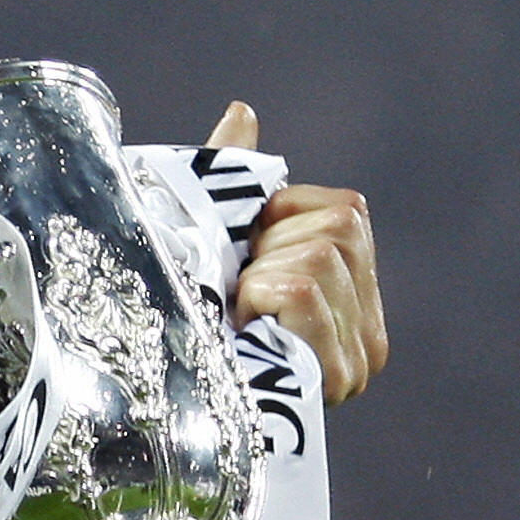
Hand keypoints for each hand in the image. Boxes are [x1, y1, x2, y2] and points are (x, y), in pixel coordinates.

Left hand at [209, 102, 387, 403]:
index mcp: (351, 295)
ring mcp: (358, 358)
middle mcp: (367, 330)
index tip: (244, 265)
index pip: (345, 211)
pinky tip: (243, 331)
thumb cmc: (180, 321)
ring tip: (236, 320)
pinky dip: (261, 296)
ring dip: (259, 276)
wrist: (152, 406)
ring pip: (318, 254)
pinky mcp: (336, 374)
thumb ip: (233, 181)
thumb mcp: (209, 243)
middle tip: (235, 298)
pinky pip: (302, 287)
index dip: (280, 222)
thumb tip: (242, 113)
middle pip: (339, 227)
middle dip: (270, 248)